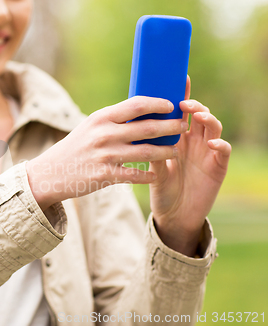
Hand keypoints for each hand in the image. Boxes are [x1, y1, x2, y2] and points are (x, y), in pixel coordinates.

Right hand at [27, 96, 188, 210]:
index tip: (172, 105)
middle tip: (183, 127)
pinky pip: (136, 175)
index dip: (158, 103)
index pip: (136, 105)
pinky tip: (156, 175)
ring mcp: (106, 155)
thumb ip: (113, 120)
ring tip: (176, 151)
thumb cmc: (75, 147)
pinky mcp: (105, 175)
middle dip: (171, 127)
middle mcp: (104, 134)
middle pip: (147, 128)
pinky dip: (149, 175)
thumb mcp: (90, 127)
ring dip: (166, 152)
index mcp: (101, 118)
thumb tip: (143, 111)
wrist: (51, 173)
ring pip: (147, 152)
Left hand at [150, 76, 231, 256]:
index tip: (178, 79)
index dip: (182, 95)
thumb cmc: (162, 188)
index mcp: (177, 137)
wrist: (173, 215)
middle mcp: (194, 141)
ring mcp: (207, 153)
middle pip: (199, 115)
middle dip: (193, 104)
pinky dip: (220, 146)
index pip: (181, 112)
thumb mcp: (152, 167)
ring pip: (213, 128)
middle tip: (183, 102)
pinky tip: (212, 144)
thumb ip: (149, 148)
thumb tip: (135, 129)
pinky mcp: (217, 168)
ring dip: (206, 119)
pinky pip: (223, 152)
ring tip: (196, 115)